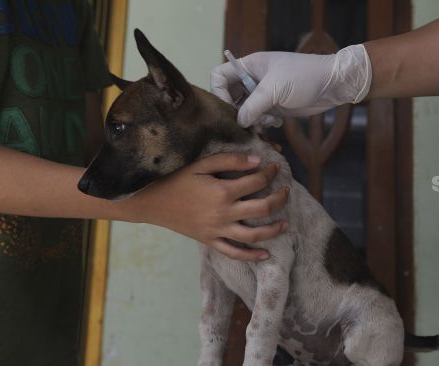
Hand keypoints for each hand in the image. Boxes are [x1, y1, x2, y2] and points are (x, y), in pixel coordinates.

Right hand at [126, 153, 288, 260]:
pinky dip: (251, 256)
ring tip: (286, 223)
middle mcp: (224, 213)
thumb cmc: (176, 180)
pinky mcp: (210, 241)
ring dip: (274, 230)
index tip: (275, 168)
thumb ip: (230, 160)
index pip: (257, 181)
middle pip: (262, 208)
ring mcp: (218, 230)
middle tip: (286, 192)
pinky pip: (234, 252)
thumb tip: (257, 159)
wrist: (152, 202)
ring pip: (254, 235)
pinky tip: (266, 254)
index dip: (270, 173)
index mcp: (223, 191)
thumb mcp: (201, 164)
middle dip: (279, 199)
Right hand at [210, 45, 371, 127]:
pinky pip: (259, 119)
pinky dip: (263, 125)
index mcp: (250, 66)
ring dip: (252, 121)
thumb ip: (253, 105)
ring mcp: (263, 94)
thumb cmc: (303, 77)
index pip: (219, 76)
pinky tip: (276, 124)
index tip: (230, 109)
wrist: (332, 84)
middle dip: (237, 112)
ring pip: (245, 111)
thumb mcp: (275, 89)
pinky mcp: (274, 107)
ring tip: (266, 123)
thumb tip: (239, 122)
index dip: (219, 93)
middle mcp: (253, 79)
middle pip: (230, 97)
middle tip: (247, 123)